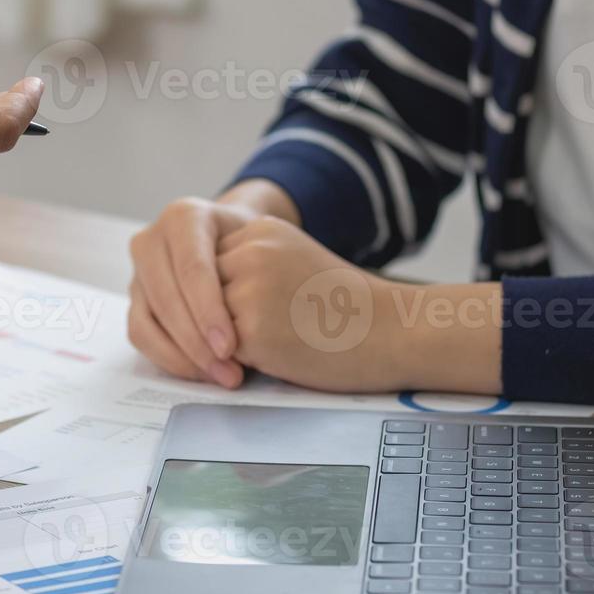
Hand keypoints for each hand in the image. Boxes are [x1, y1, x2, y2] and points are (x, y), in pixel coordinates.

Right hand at [127, 180, 299, 387]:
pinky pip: (140, 334)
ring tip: (220, 376)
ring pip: (147, 320)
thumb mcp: (261, 245)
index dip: (208, 311)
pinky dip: (169, 358)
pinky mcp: (135, 298)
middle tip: (228, 372)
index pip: (192, 268)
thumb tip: (259, 322)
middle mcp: (152, 239)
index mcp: (183, 217)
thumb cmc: (252, 246)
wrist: (232, 242)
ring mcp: (138, 270)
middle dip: (196, 341)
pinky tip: (201, 372)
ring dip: (182, 356)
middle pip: (166, 297)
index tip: (231, 347)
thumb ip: (255, 270)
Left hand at [217, 217, 503, 393]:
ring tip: (274, 343)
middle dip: (215, 319)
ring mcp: (247, 290)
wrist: (393, 332)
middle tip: (257, 335)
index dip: (223, 297)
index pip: (209, 266)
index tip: (250, 314)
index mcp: (260, 230)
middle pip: (200, 293)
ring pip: (205, 324)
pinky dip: (238, 363)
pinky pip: (218, 352)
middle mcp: (250, 252)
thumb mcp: (294, 262)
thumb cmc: (348, 308)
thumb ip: (251, 267)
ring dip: (225, 341)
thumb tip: (202, 297)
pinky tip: (277, 358)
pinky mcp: (249, 330)